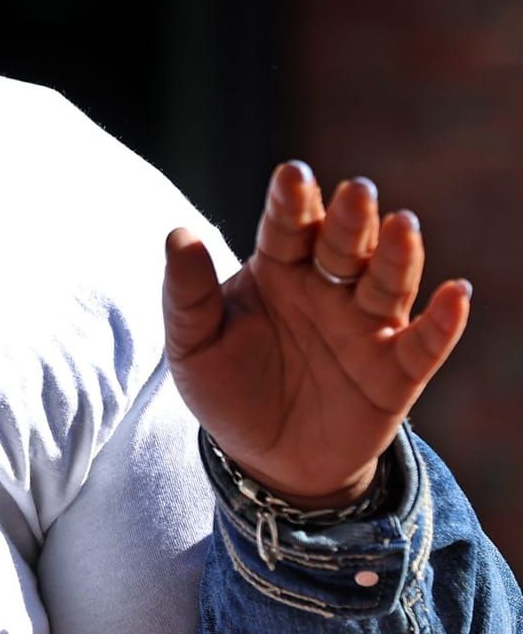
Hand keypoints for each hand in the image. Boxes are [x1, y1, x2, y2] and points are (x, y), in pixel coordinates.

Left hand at [162, 161, 472, 507]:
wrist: (263, 459)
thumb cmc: (227, 387)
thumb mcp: (193, 344)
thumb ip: (186, 293)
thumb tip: (178, 235)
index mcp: (279, 269)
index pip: (286, 227)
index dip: (292, 202)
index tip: (293, 174)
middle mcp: (328, 289)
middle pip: (342, 246)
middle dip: (350, 219)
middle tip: (356, 191)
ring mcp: (365, 328)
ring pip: (387, 284)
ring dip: (398, 256)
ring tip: (403, 226)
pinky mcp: (396, 373)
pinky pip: (423, 345)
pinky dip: (443, 322)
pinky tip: (454, 294)